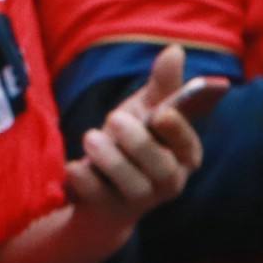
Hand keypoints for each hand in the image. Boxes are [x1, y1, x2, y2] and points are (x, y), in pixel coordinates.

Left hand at [64, 44, 214, 216]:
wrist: (100, 187)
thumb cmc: (130, 141)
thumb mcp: (145, 110)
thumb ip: (162, 85)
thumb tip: (175, 50)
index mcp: (184, 155)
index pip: (189, 145)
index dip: (177, 130)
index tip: (161, 112)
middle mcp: (169, 182)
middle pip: (162, 168)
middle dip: (137, 142)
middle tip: (113, 117)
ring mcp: (141, 201)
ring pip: (134, 186)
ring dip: (110, 159)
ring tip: (90, 138)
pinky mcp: (111, 212)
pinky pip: (99, 199)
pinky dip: (85, 180)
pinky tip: (74, 166)